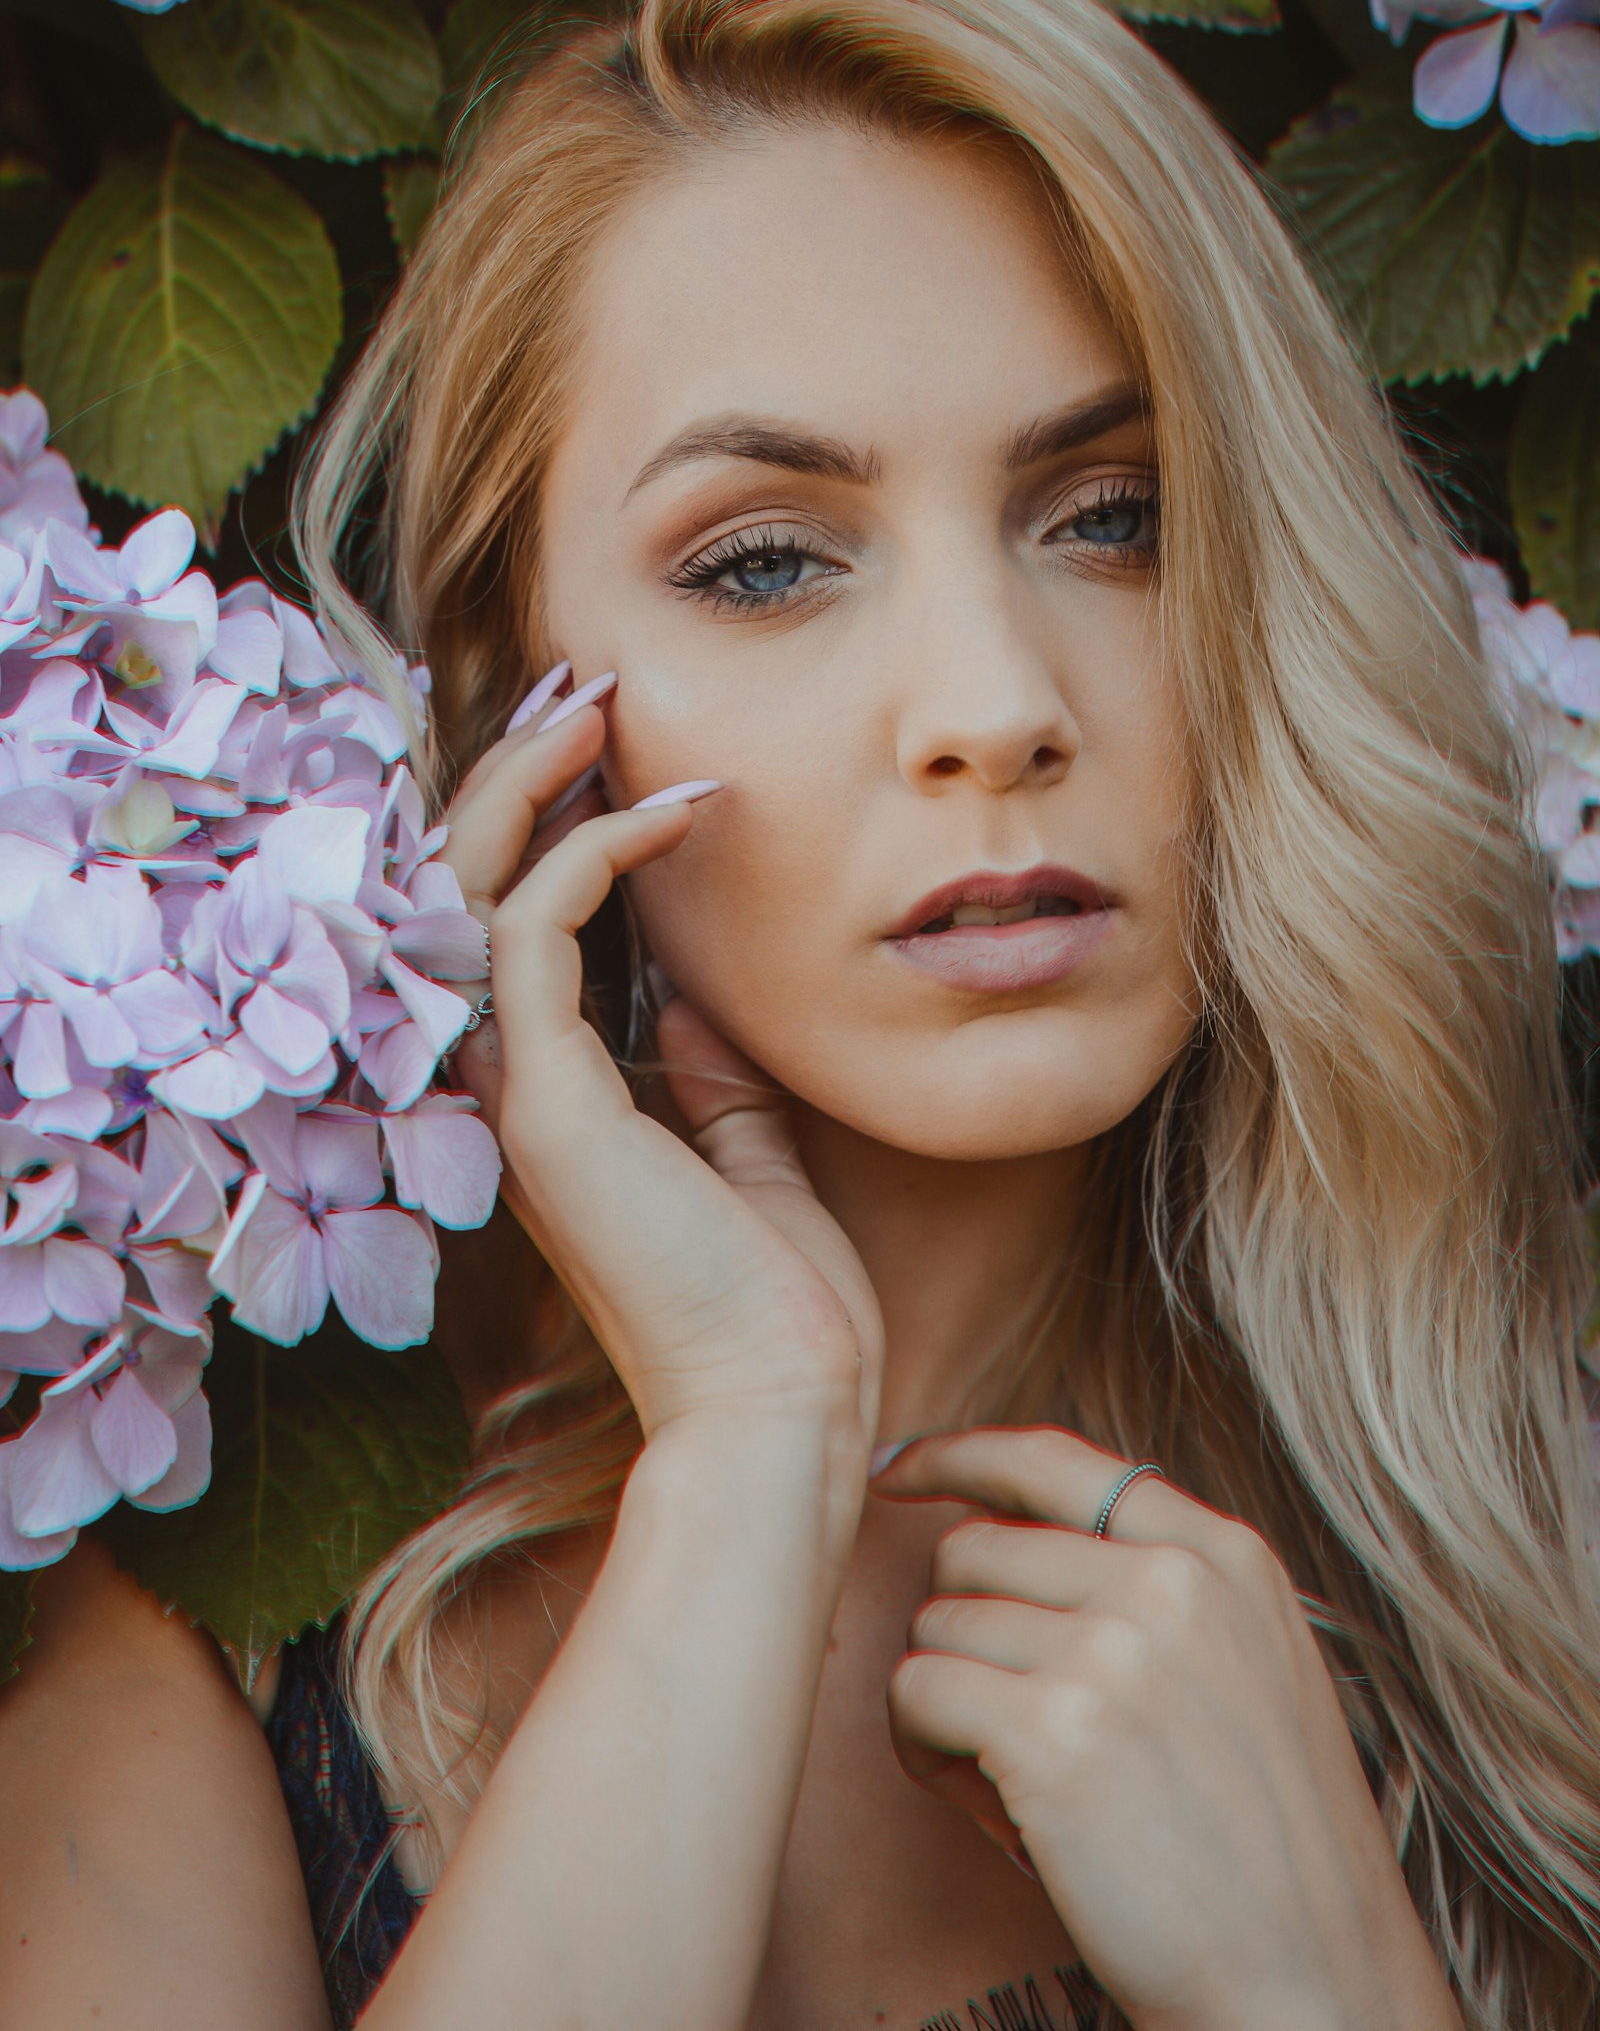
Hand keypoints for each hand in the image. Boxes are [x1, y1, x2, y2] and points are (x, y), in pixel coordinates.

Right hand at [437, 667, 884, 1457]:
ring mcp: (514, 1095)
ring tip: (595, 698)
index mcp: (551, 1101)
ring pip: (467, 894)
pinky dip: (594, 854)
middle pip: (461, 891)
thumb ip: (709, 1077)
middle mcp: (508, 1087)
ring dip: (529, 783)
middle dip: (514, 776)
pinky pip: (532, 934)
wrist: (782, 1407)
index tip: (609, 747)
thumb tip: (697, 1002)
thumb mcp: (746, 1156)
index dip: (541, 825)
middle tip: (580, 684)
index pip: (507, 928)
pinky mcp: (547, 1103)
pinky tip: (674, 808)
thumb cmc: (774, 1305)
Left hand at [872, 1427, 1462, 2030]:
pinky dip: (920, 1747)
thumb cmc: (1259, 1842)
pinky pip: (917, 1692)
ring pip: (936, 1622)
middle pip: (974, 1547)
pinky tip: (978, 1801)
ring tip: (1004, 1776)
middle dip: (961, 1629)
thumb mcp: (1246, 1664)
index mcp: (1223, 1555)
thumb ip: (1154, 1585)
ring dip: (941, 1697)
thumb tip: (994, 1529)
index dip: (959, 1456)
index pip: (1055, 1458)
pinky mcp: (1054, 1733)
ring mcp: (1114, 1650)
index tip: (897, 1469)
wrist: (1310, 1981)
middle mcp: (1170, 1581)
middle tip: (998, 1718)